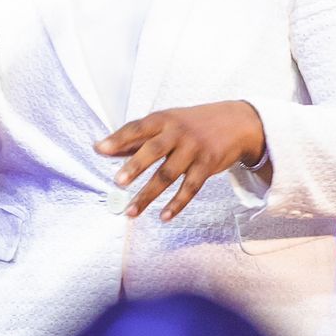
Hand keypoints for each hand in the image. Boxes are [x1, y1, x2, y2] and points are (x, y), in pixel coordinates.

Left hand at [97, 102, 266, 221]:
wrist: (237, 123)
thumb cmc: (193, 124)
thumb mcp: (167, 123)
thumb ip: (138, 138)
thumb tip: (104, 150)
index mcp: (164, 119)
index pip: (137, 128)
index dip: (118, 138)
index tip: (99, 149)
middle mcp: (178, 132)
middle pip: (154, 150)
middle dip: (135, 166)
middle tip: (117, 182)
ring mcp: (194, 149)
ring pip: (169, 174)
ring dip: (148, 194)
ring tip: (130, 212)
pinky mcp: (208, 165)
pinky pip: (190, 188)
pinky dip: (177, 204)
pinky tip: (163, 216)